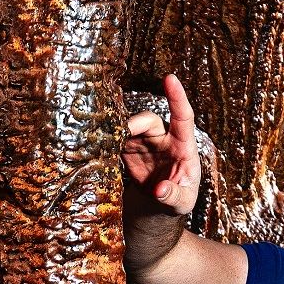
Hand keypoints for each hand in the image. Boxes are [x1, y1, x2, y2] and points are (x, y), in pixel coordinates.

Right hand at [122, 71, 204, 220]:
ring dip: (117, 134)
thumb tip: (160, 190)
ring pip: (129, 129)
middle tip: (124, 132)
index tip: (170, 78)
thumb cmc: (180, 199)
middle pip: (149, 120)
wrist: (160, 205)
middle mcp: (163, 138)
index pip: (183, 116)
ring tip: (107, 144)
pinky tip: (99, 149)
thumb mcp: (184, 203)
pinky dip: (107, 143)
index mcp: (184, 146)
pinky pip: (116, 141)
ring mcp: (144, 143)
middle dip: (135, 123)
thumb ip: (174, 196)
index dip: (177, 97)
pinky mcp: (128, 151)